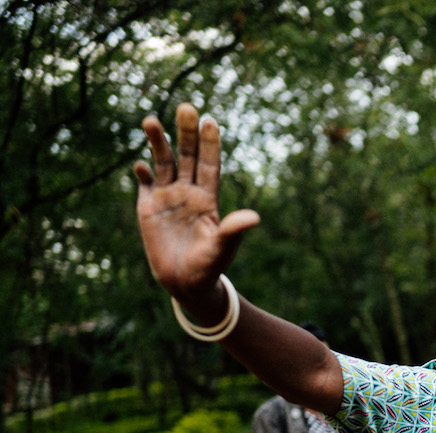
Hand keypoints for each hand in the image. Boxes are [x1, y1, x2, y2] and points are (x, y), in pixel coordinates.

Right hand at [133, 103, 260, 311]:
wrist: (186, 282)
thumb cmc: (210, 265)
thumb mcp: (223, 248)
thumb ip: (234, 231)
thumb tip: (255, 217)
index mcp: (209, 198)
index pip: (210, 164)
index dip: (210, 143)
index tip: (210, 120)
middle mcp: (188, 192)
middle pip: (187, 156)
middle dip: (186, 132)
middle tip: (186, 106)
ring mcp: (167, 198)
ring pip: (164, 163)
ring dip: (158, 143)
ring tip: (151, 121)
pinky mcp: (148, 208)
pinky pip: (145, 184)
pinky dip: (142, 173)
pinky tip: (140, 165)